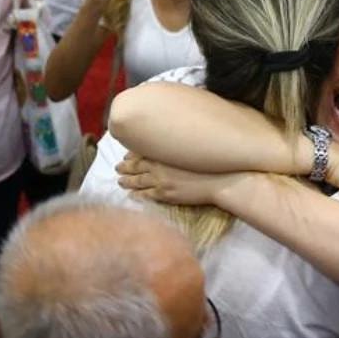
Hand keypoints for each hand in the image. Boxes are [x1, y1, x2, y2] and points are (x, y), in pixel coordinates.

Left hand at [116, 154, 236, 206]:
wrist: (221, 180)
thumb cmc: (213, 162)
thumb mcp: (194, 148)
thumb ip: (181, 144)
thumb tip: (174, 141)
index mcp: (166, 152)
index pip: (142, 152)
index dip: (132, 154)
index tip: (126, 154)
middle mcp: (160, 166)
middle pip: (136, 166)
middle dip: (125, 167)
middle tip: (117, 167)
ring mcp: (162, 181)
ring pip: (138, 181)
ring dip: (127, 181)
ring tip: (119, 180)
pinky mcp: (167, 195)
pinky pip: (146, 195)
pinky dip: (137, 195)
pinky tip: (130, 195)